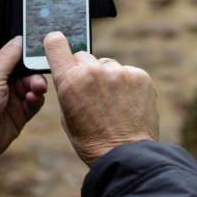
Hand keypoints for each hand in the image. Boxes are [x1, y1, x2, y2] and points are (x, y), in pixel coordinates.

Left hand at [0, 36, 46, 179]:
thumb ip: (7, 57)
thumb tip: (19, 39)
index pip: (12, 57)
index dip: (25, 55)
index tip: (38, 53)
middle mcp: (0, 83)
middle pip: (26, 71)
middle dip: (34, 73)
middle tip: (37, 78)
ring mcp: (10, 99)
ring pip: (33, 86)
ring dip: (37, 86)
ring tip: (36, 90)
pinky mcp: (19, 115)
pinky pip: (35, 103)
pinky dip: (36, 100)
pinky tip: (32, 100)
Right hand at [44, 32, 158, 166]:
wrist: (126, 154)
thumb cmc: (92, 140)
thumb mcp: (67, 115)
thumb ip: (69, 88)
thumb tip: (74, 73)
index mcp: (70, 81)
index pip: (56, 44)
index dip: (56, 42)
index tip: (57, 42)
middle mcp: (94, 71)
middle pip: (84, 57)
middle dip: (85, 70)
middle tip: (92, 92)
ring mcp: (120, 72)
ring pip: (108, 65)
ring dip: (108, 77)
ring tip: (113, 102)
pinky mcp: (140, 76)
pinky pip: (127, 72)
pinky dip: (126, 83)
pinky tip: (127, 102)